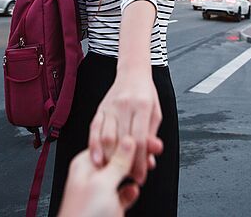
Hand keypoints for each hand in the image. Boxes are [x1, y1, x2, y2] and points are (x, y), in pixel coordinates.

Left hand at [58, 136, 139, 216]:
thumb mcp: (102, 184)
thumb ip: (117, 162)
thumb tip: (128, 140)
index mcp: (85, 164)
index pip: (109, 142)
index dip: (127, 138)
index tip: (144, 136)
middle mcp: (92, 176)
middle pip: (117, 158)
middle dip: (135, 155)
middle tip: (151, 151)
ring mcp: (100, 194)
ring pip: (122, 176)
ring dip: (135, 172)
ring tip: (147, 167)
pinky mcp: (108, 210)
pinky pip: (122, 194)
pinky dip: (130, 191)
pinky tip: (134, 190)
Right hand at [88, 70, 162, 184]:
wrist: (132, 72)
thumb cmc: (147, 94)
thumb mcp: (156, 113)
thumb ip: (152, 136)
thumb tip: (150, 160)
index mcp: (143, 106)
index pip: (140, 139)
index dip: (140, 162)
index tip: (141, 177)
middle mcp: (125, 105)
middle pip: (122, 141)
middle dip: (125, 164)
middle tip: (128, 178)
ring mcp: (110, 106)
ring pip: (106, 137)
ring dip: (109, 159)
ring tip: (114, 172)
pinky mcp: (100, 108)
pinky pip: (94, 129)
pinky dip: (94, 146)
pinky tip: (98, 159)